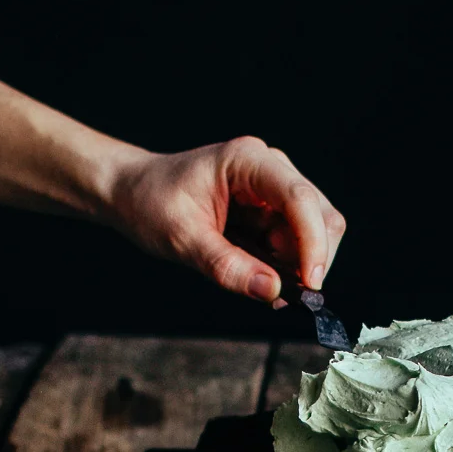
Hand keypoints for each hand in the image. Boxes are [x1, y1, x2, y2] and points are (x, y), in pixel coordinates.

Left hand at [107, 135, 345, 302]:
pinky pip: (297, 241)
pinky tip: (261, 276)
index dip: (312, 243)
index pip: (299, 198)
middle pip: (320, 215)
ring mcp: (273, 188)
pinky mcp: (271, 209)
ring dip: (297, 264)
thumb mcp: (181, 239)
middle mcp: (269, 168)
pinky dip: (288, 265)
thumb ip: (227, 266)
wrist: (132, 193)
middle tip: (281, 290)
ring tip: (260, 281)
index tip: (310, 284)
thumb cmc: (150, 203)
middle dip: (309, 257)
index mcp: (247, 161)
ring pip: (314, 230)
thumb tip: (272, 290)